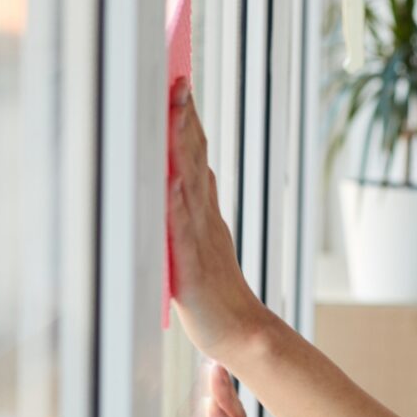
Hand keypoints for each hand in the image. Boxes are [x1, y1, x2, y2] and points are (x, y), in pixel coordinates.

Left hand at [167, 79, 270, 360]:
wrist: (243, 335)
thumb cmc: (217, 293)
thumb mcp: (206, 242)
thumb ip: (196, 210)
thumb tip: (186, 173)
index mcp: (206, 213)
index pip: (197, 158)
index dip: (188, 120)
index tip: (179, 82)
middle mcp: (205, 219)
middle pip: (195, 161)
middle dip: (184, 120)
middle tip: (177, 80)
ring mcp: (201, 241)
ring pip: (191, 185)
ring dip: (182, 148)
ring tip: (174, 113)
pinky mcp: (192, 267)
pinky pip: (184, 231)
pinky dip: (179, 204)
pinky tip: (173, 181)